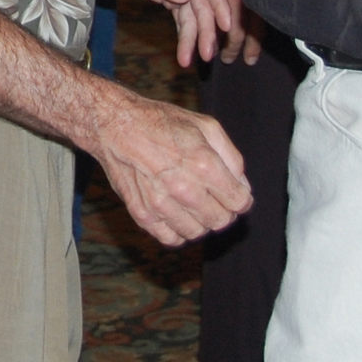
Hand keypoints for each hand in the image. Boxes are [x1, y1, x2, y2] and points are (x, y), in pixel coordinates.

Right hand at [93, 81, 251, 244]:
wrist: (118, 127)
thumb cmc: (163, 123)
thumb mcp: (206, 126)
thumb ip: (231, 157)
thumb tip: (243, 185)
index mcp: (203, 164)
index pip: (238, 201)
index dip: (242, 199)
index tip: (237, 194)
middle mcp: (184, 188)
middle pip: (220, 220)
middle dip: (225, 211)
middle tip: (218, 198)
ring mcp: (162, 205)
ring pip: (198, 232)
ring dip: (202, 221)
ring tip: (196, 203)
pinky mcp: (143, 215)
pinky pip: (171, 238)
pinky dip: (180, 230)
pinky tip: (179, 213)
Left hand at [183, 0, 261, 66]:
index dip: (220, 6)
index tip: (227, 26)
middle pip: (205, 7)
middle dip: (206, 31)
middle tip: (207, 54)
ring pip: (194, 18)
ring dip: (193, 39)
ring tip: (187, 60)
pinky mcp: (174, 1)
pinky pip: (182, 21)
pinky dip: (183, 37)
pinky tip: (185, 54)